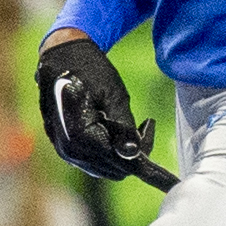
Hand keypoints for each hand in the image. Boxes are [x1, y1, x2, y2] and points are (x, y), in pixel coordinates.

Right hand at [36, 33, 177, 189]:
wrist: (61, 54)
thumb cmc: (89, 69)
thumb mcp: (114, 94)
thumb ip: (124, 127)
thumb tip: (134, 153)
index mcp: (80, 137)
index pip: (122, 163)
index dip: (147, 165)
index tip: (165, 164)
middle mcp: (69, 150)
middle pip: (115, 170)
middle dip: (134, 155)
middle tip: (144, 126)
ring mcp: (65, 150)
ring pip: (105, 168)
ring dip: (122, 154)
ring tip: (130, 124)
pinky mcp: (65, 146)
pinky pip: (94, 160)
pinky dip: (109, 151)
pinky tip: (113, 128)